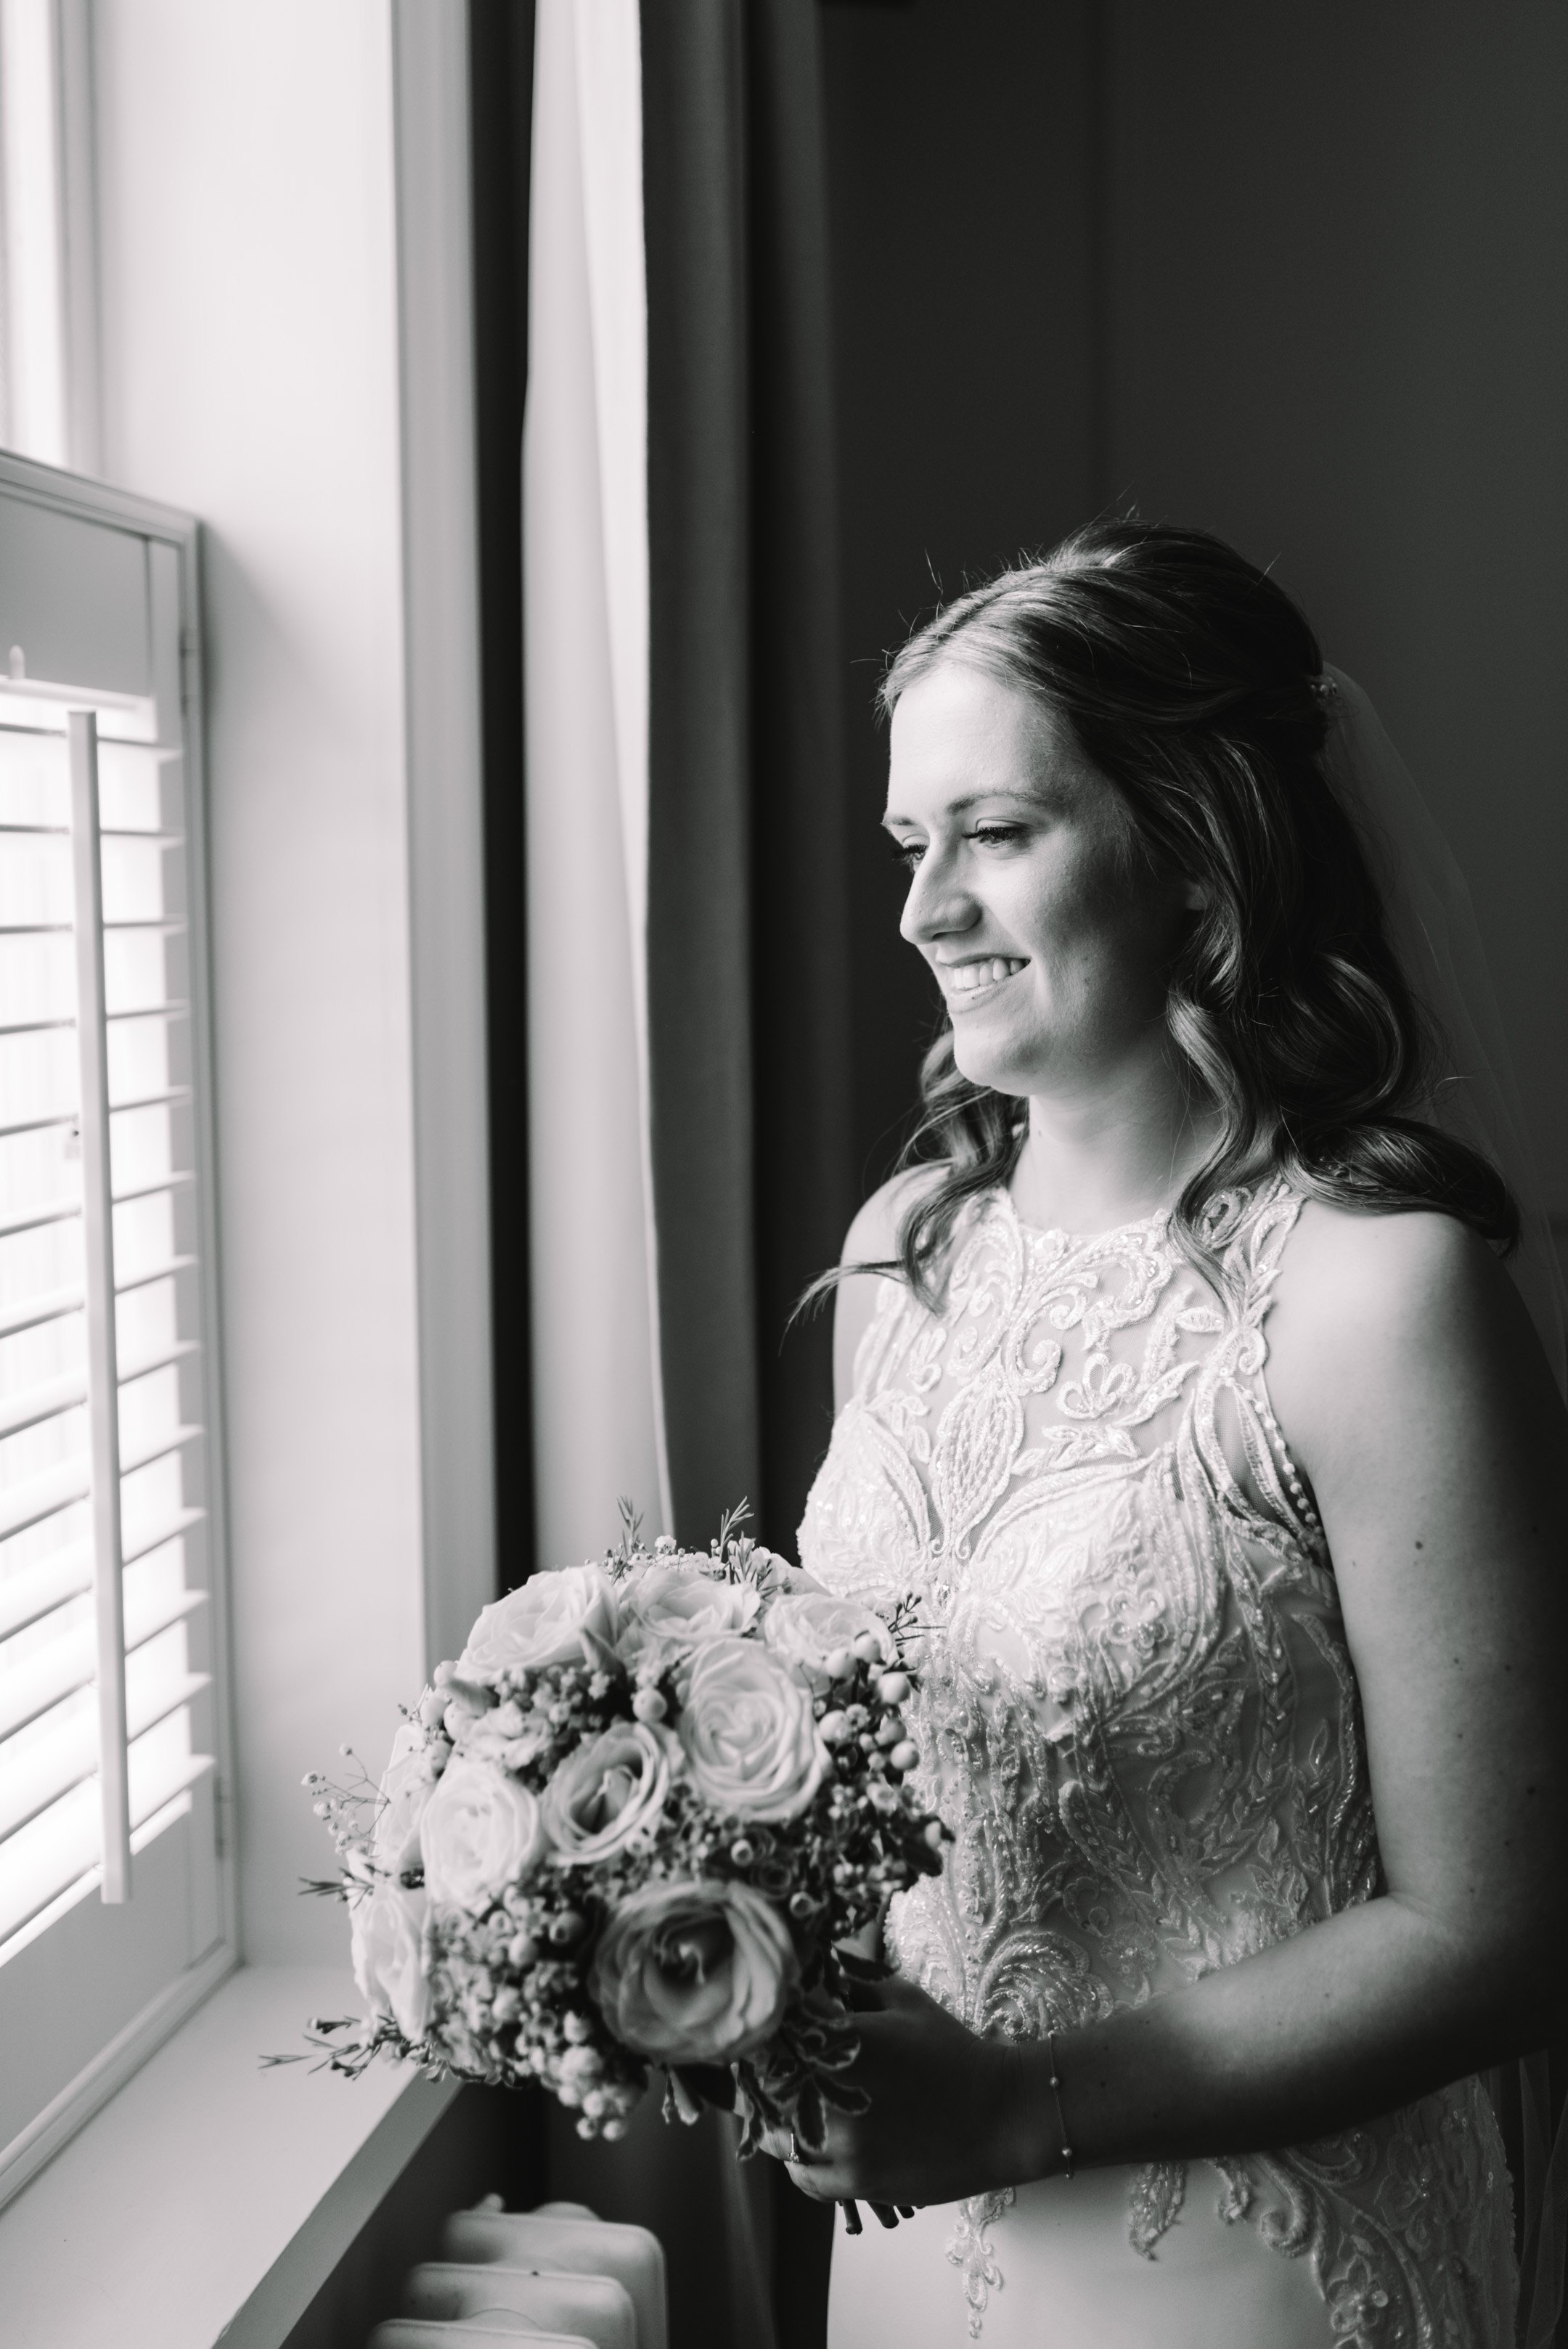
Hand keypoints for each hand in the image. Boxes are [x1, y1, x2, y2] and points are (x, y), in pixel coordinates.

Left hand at [766, 1976, 1050, 2210]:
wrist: (1002, 2114)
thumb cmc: (953, 2051)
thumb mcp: (905, 2000)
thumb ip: (855, 1980)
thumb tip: (817, 1966)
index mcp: (844, 2037)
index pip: (772, 2034)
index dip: (763, 2035)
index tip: (764, 2035)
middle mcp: (836, 2091)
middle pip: (766, 2087)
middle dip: (765, 2079)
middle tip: (768, 2074)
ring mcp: (846, 2142)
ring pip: (778, 2136)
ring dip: (777, 2122)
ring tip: (790, 2111)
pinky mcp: (858, 2182)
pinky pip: (804, 2177)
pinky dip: (799, 2162)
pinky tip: (811, 2146)